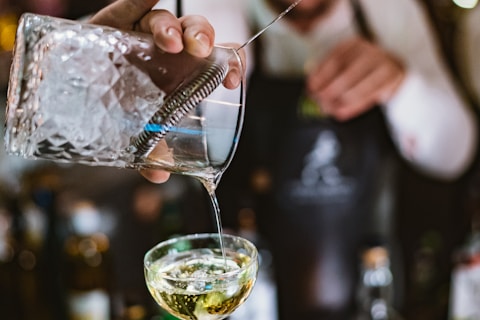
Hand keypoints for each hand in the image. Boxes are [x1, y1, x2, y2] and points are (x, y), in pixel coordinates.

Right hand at [89, 0, 244, 182]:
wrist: (76, 86)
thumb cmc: (116, 104)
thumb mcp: (136, 129)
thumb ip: (151, 151)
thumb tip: (161, 178)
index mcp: (182, 72)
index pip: (215, 62)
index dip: (230, 65)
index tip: (234, 78)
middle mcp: (167, 51)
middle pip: (195, 35)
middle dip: (203, 40)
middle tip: (200, 52)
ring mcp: (142, 34)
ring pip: (167, 20)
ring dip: (173, 27)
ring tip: (169, 41)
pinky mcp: (116, 22)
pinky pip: (132, 5)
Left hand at [306, 36, 404, 120]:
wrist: (392, 69)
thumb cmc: (360, 69)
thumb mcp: (343, 65)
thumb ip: (327, 73)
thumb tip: (312, 87)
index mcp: (354, 45)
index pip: (335, 59)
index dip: (321, 76)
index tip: (311, 88)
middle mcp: (370, 52)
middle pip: (347, 74)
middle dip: (331, 91)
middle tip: (320, 101)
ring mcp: (383, 65)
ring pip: (359, 88)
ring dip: (341, 102)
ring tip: (329, 109)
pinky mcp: (391, 80)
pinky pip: (369, 97)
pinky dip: (353, 107)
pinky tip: (341, 113)